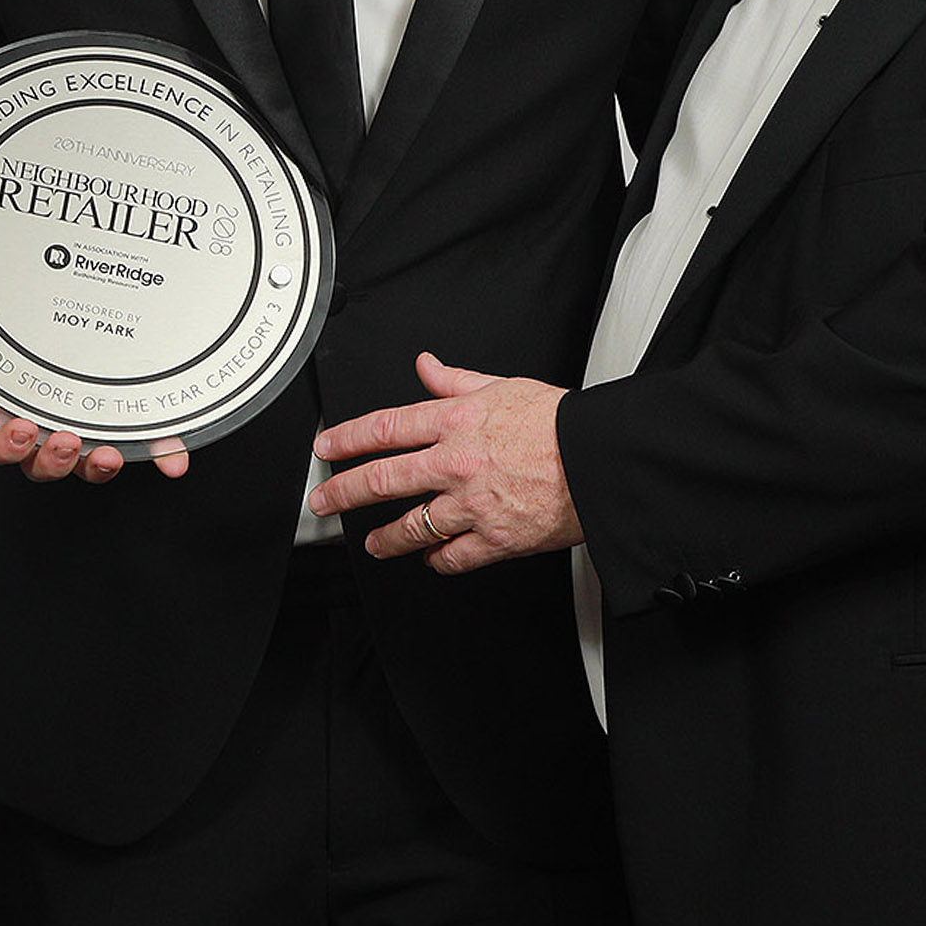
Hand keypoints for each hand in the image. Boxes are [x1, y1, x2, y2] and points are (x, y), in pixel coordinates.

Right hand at [0, 325, 185, 489]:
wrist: (78, 282)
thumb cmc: (18, 315)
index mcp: (11, 405)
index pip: (0, 441)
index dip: (6, 443)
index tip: (15, 427)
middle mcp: (48, 420)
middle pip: (42, 461)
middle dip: (50, 457)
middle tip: (60, 438)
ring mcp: (89, 420)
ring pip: (87, 461)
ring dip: (96, 465)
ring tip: (105, 454)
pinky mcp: (130, 417)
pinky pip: (145, 442)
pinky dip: (161, 452)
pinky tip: (173, 460)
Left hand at [311, 353, 581, 575]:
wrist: (601, 462)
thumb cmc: (560, 424)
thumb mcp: (503, 386)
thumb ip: (455, 381)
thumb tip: (425, 366)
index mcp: (455, 422)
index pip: (384, 428)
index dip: (346, 439)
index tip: (327, 449)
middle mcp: (455, 464)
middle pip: (381, 481)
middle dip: (342, 493)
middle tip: (323, 502)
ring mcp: (472, 505)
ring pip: (411, 526)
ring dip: (385, 538)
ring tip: (374, 544)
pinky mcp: (495, 539)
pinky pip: (453, 556)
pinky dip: (437, 560)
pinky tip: (430, 558)